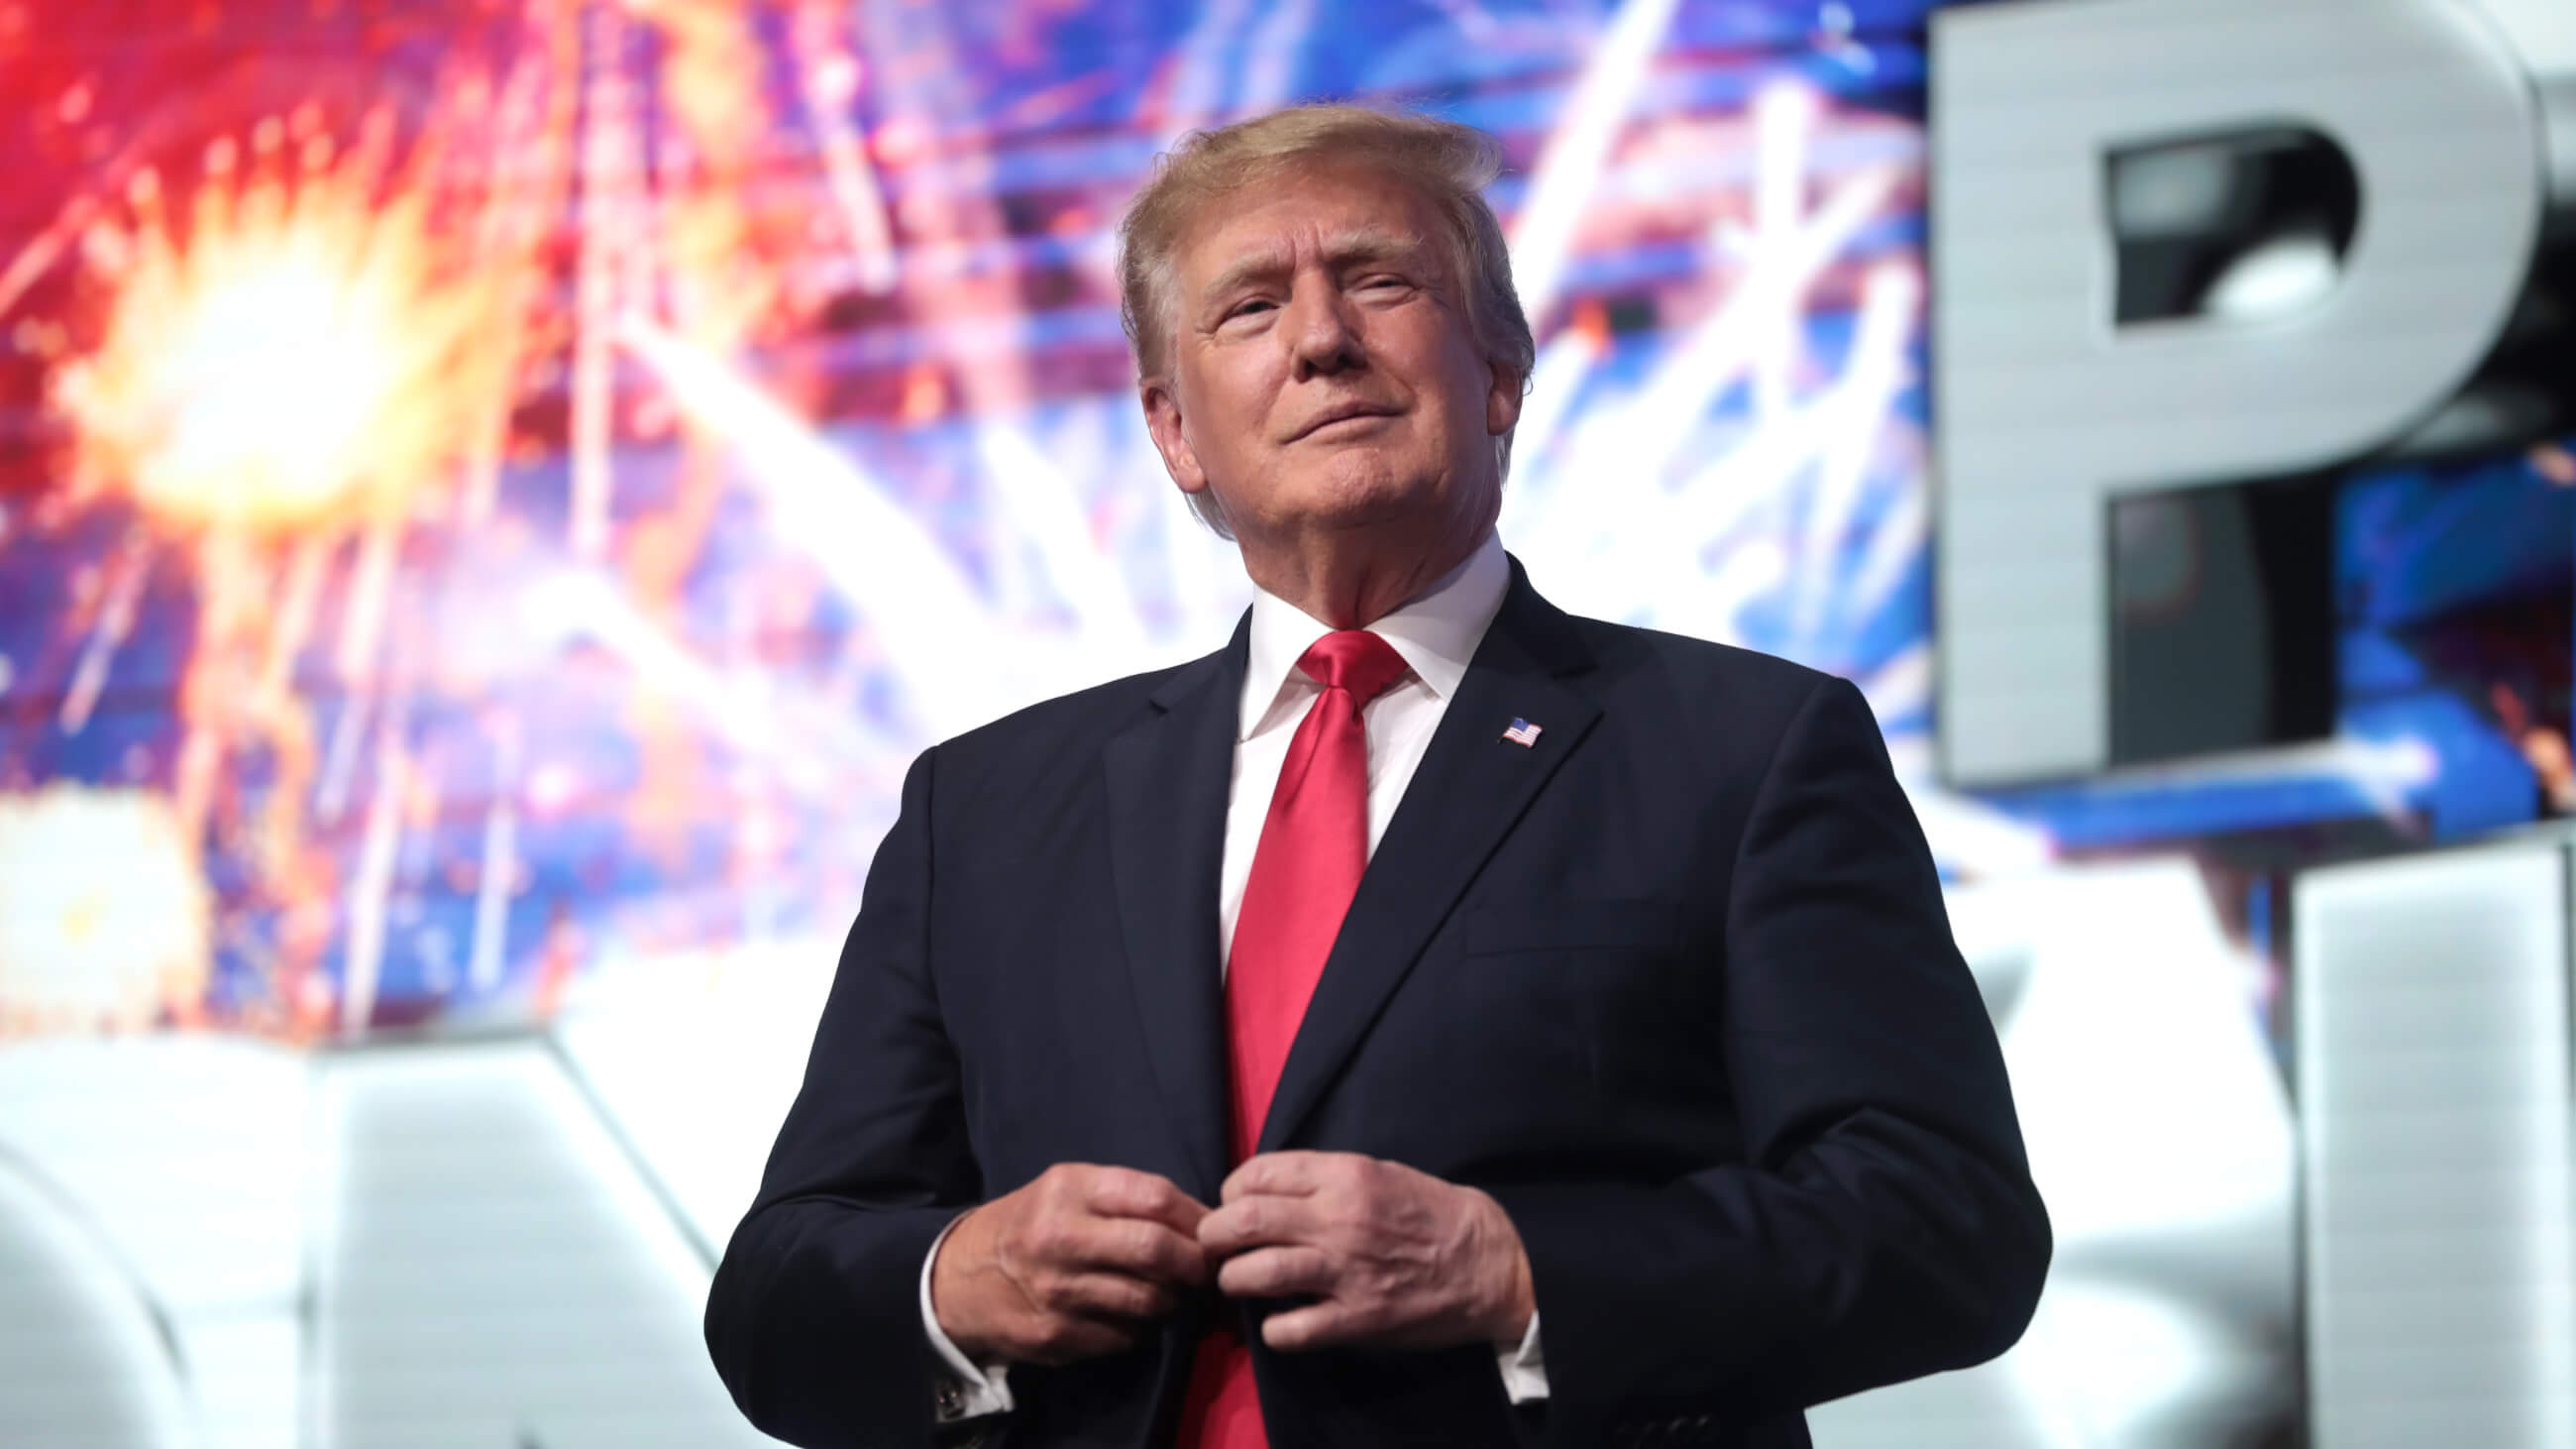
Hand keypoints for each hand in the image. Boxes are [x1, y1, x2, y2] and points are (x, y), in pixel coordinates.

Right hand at [931, 1163, 1210, 1365]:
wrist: (961, 1276)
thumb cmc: (1033, 1222)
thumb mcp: (1070, 1188)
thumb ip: (1128, 1197)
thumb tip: (1204, 1221)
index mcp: (1069, 1189)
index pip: (1154, 1198)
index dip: (1197, 1216)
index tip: (1214, 1231)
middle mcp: (1060, 1237)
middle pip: (1156, 1250)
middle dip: (1195, 1263)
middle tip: (1206, 1270)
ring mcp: (1056, 1291)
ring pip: (1148, 1300)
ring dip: (1172, 1299)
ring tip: (1168, 1291)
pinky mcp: (1055, 1336)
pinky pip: (1125, 1336)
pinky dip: (1141, 1327)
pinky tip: (1131, 1314)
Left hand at [1197, 1151, 1533, 1352]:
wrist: (1489, 1263)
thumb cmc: (1431, 1212)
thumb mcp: (1378, 1172)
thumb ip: (1322, 1179)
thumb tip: (1264, 1193)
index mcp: (1344, 1175)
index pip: (1255, 1174)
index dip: (1232, 1192)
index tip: (1235, 1206)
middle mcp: (1338, 1219)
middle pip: (1242, 1221)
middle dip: (1215, 1236)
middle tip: (1218, 1247)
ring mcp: (1345, 1272)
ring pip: (1253, 1274)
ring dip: (1233, 1280)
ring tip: (1240, 1282)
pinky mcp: (1357, 1320)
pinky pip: (1289, 1330)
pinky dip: (1272, 1329)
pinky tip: (1279, 1322)